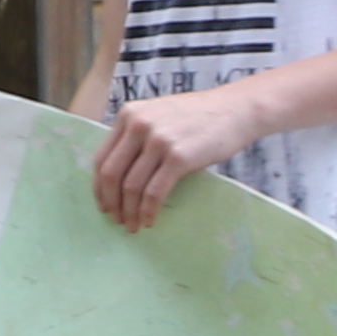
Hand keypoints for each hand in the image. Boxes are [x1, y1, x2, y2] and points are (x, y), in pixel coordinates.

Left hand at [92, 83, 263, 230]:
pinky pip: (154, 192)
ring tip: (133, 225)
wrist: (236, 110)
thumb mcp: (159, 115)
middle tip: (116, 220)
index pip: (102, 158)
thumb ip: (138, 135)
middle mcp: (138, 125)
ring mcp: (158, 140)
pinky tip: (150, 220)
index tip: (104, 204)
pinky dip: (148, 211)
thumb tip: (121, 173)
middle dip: (111, 203)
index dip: (99, 187)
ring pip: (131, 186)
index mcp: (128, 114)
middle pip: (111, 174)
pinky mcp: (178, 157)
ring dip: (129, 212)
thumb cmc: (200, 116)